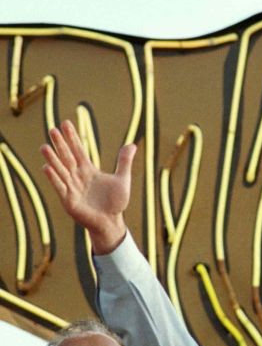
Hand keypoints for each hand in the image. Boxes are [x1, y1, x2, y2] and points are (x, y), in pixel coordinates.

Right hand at [40, 120, 135, 253]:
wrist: (111, 222)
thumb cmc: (116, 202)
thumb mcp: (122, 179)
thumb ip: (124, 162)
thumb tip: (132, 144)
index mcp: (88, 170)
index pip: (78, 150)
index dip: (73, 138)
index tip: (65, 123)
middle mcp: (77, 177)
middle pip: (67, 157)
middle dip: (61, 144)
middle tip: (53, 129)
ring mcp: (72, 188)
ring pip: (61, 170)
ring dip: (53, 159)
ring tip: (44, 146)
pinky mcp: (69, 200)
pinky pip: (60, 187)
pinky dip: (54, 178)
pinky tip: (47, 167)